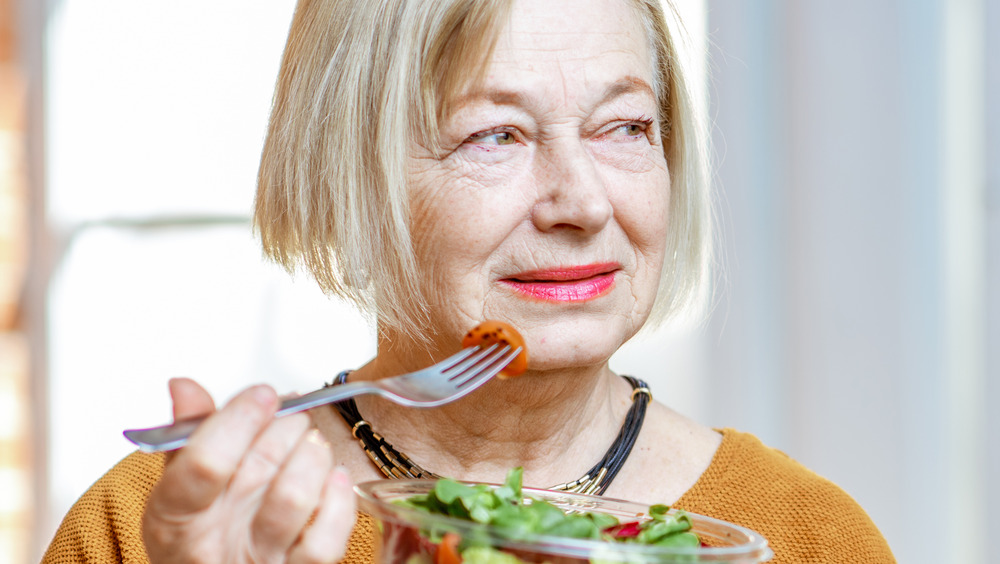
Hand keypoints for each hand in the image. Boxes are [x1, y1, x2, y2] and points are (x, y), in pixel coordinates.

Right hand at [142, 378, 355, 563]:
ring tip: (311, 441)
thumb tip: (186, 387)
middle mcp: (216, 543)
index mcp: (176, 516)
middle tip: (292, 412)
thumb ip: (187, 434)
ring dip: (311, 455)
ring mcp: (259, 560)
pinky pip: (326, 542)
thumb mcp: (178, 486)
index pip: (206, 463)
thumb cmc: (196, 534)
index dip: (240, 419)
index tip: (262, 395)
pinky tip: (333, 479)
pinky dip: (338, 501)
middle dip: (284, 426)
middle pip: (257, 470)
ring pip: (293, 499)